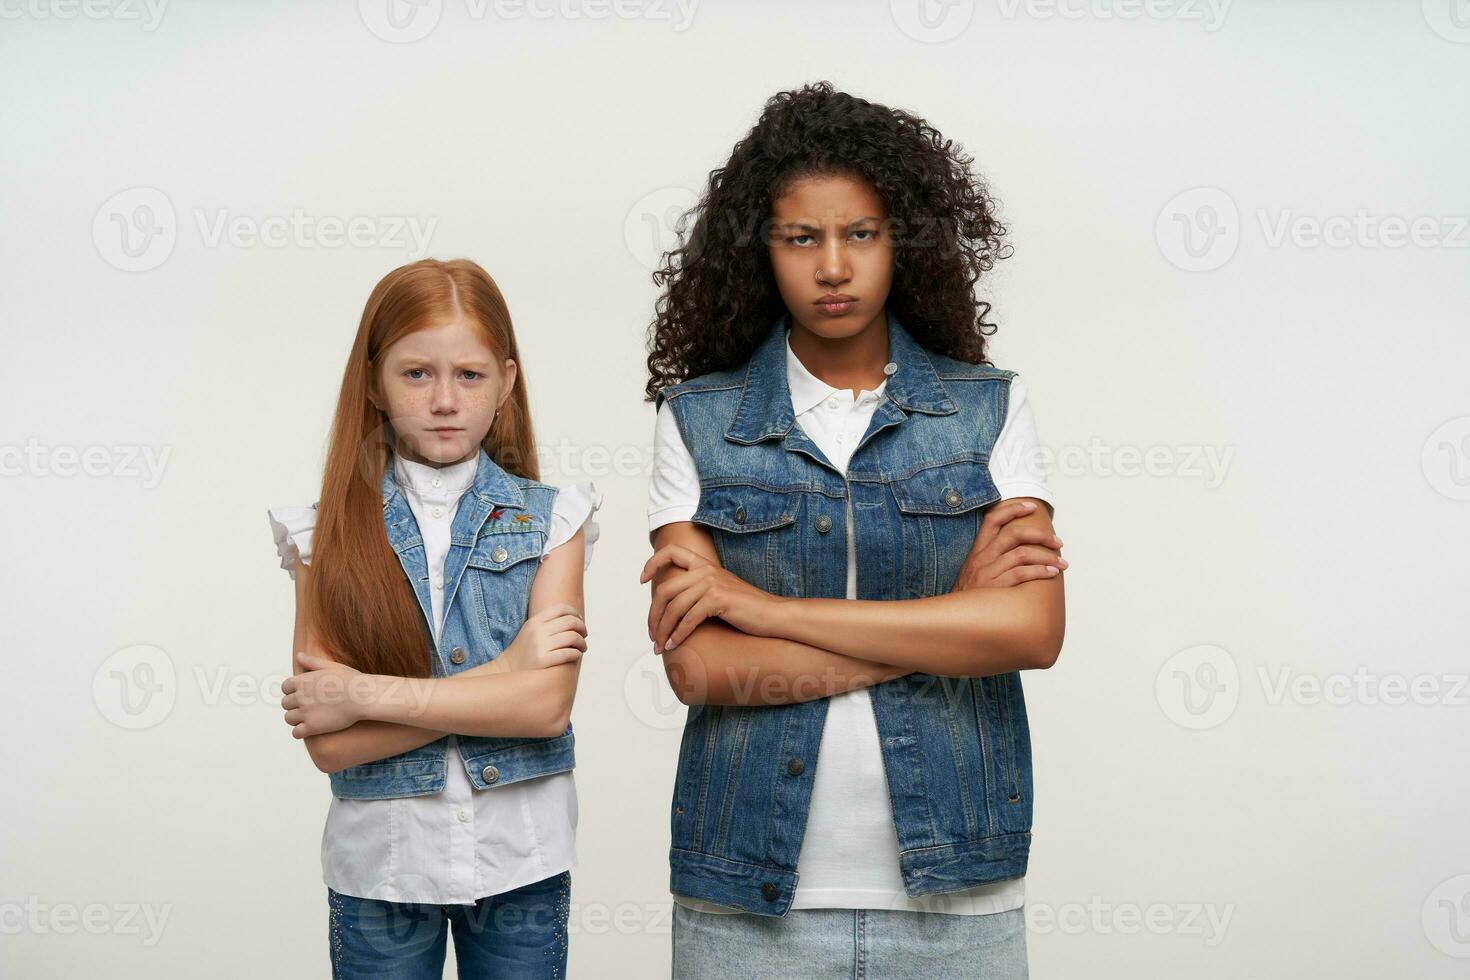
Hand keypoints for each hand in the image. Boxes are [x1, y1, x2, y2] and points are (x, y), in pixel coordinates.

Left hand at [280, 652, 369, 737]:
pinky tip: (310, 729)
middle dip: (294, 705)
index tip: (303, 695)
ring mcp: (305, 712)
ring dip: (296, 719)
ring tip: (308, 718)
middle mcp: (300, 696)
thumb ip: (312, 661)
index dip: (292, 692)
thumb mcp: (331, 666)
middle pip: (286, 703)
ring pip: (289, 718)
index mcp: (302, 680)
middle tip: (308, 707)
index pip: (285, 688)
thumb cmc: (350, 680)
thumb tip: (298, 655)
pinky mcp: (312, 727)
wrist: (363, 697)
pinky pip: (296, 733)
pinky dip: (300, 732)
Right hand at [496, 603, 586, 671]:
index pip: (561, 608)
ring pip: (572, 636)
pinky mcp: (543, 661)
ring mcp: (540, 646)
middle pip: (570, 621)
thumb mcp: (531, 631)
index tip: (579, 621)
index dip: (575, 613)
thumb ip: (547, 623)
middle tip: (584, 635)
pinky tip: (576, 656)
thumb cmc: (525, 652)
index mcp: (535, 622)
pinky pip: (568, 653)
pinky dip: (577, 653)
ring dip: (582, 642)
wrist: (508, 671)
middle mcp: (537, 631)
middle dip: (582, 627)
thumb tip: (573, 618)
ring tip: (582, 648)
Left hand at [640, 544, 786, 651]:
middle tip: (651, 635)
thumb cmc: (746, 608)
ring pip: (674, 607)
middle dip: (653, 615)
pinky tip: (673, 645)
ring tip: (659, 646)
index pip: (672, 552)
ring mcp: (711, 583)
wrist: (773, 614)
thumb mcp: (719, 590)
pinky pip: (688, 619)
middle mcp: (705, 570)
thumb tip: (672, 606)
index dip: (652, 563)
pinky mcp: (718, 599)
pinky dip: (677, 634)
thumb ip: (698, 589)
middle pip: (666, 590)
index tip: (642, 580)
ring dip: (662, 630)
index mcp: (704, 564)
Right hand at [953, 498, 1066, 589]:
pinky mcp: (995, 588)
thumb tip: (1020, 551)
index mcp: (977, 550)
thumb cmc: (969, 596)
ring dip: (1047, 556)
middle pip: (1013, 534)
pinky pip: (1022, 574)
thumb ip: (991, 559)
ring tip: (1062, 563)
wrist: (953, 618)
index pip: (992, 519)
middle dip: (1040, 535)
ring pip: (1022, 554)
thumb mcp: (973, 571)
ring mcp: (987, 572)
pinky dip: (1040, 571)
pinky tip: (1052, 573)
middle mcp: (982, 557)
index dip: (1012, 509)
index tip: (1032, 506)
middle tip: (1058, 542)